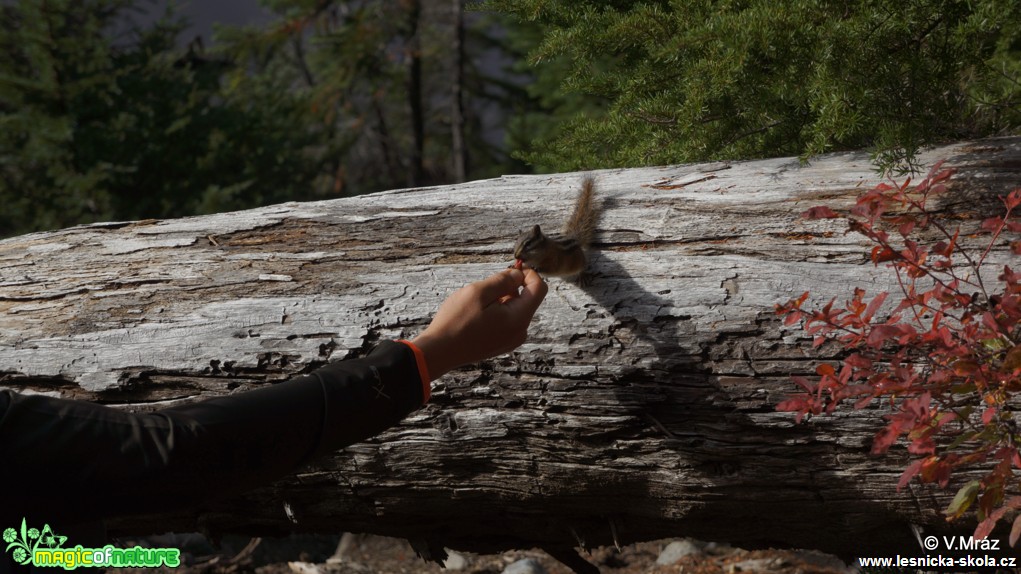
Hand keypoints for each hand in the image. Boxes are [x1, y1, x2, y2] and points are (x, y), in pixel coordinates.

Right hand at [411, 268, 547, 378]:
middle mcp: (520, 331)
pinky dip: (497, 311)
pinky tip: (477, 315)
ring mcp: (511, 340)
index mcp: (519, 318)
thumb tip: (519, 274)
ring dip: (502, 299)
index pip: (540, 288)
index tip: (512, 267)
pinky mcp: (502, 344)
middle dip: (511, 287)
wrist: (440, 351)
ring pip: (516, 309)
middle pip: (527, 298)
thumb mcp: (478, 292)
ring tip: (477, 304)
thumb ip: (503, 280)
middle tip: (485, 287)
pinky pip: (508, 320)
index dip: (528, 273)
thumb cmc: (456, 321)